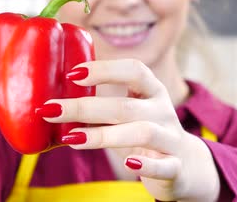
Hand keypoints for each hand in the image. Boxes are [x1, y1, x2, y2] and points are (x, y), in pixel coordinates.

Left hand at [40, 59, 219, 201]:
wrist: (185, 166)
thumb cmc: (143, 134)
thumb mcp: (130, 114)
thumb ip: (103, 104)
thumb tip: (54, 99)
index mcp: (152, 91)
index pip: (134, 70)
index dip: (105, 69)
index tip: (72, 74)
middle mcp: (163, 111)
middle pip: (125, 106)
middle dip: (85, 107)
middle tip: (50, 110)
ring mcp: (171, 139)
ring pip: (143, 132)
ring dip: (104, 135)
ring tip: (72, 139)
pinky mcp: (176, 167)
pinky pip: (164, 166)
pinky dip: (146, 165)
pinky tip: (127, 164)